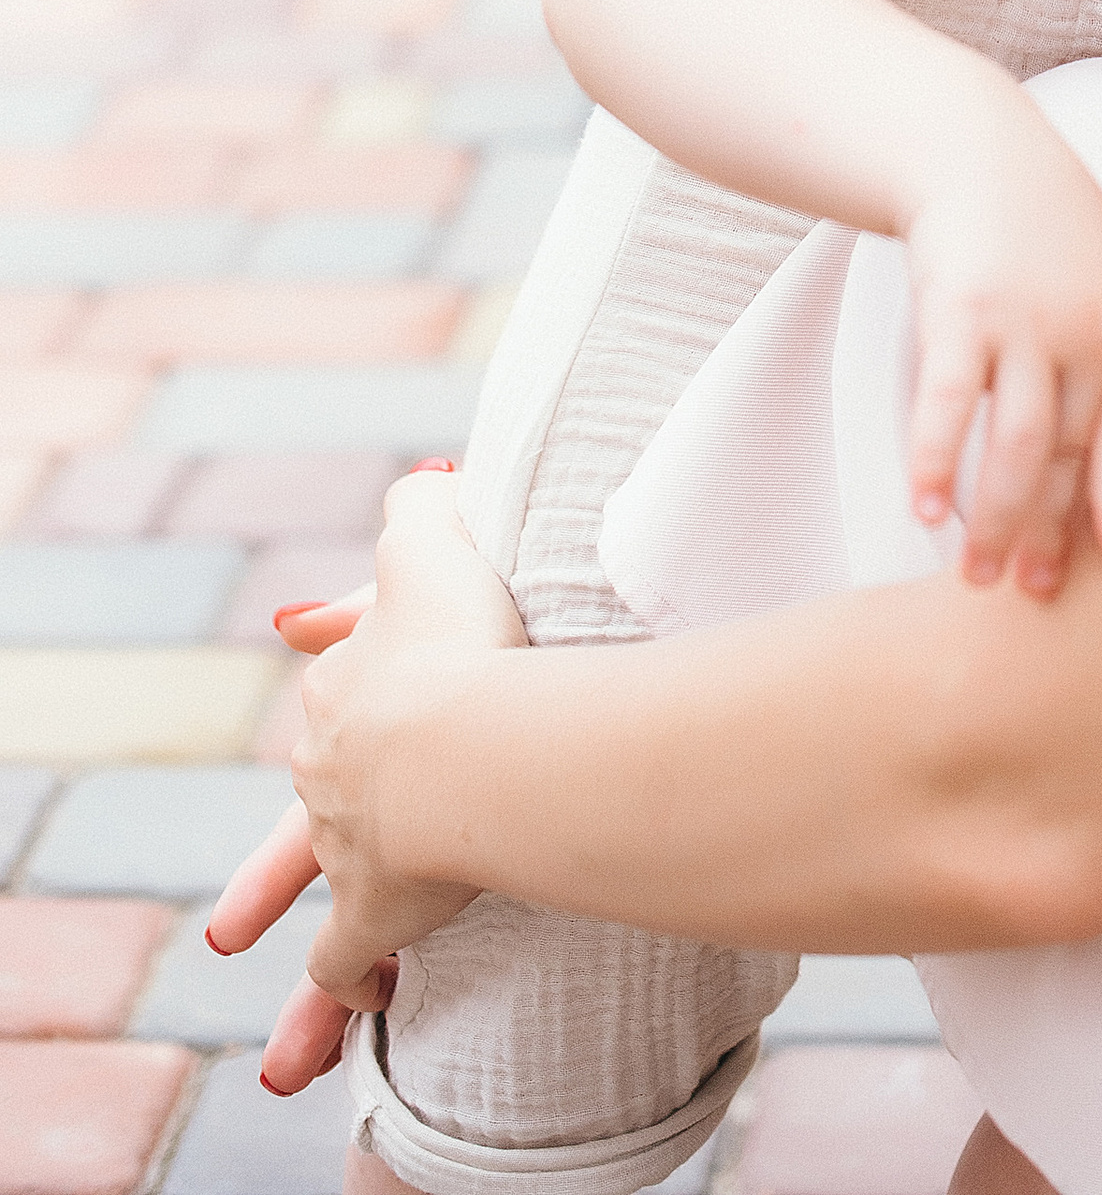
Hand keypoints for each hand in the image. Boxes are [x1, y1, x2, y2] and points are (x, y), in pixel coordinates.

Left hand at [207, 469, 527, 1058]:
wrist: (467, 734)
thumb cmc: (464, 636)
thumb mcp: (437, 544)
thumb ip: (426, 510)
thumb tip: (423, 486)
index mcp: (344, 690)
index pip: (338, 699)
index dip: (350, 710)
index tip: (357, 729)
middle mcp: (328, 768)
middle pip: (308, 808)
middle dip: (282, 862)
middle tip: (230, 925)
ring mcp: (344, 841)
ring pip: (317, 892)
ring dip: (305, 947)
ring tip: (276, 1021)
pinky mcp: (371, 907)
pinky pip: (346, 956)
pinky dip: (347, 984)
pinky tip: (362, 1006)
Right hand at [901, 94, 1101, 599]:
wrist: (980, 151)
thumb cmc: (1042, 238)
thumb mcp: (1097, 291)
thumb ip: (1097, 372)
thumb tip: (1092, 477)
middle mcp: (1082, 334)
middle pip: (1068, 454)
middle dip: (1048, 532)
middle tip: (1027, 597)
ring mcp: (1021, 321)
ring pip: (1014, 443)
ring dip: (995, 519)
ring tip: (975, 576)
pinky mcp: (960, 309)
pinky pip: (947, 402)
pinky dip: (935, 461)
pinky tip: (924, 511)